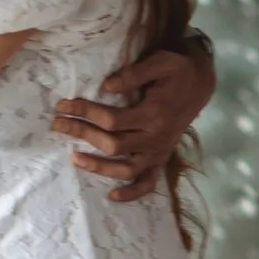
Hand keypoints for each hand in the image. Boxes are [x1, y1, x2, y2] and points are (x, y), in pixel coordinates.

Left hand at [54, 47, 215, 202]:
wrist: (201, 85)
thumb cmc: (178, 71)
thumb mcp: (161, 62)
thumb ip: (133, 74)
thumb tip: (106, 87)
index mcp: (155, 114)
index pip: (112, 119)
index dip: (85, 112)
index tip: (63, 105)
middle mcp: (156, 138)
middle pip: (113, 144)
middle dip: (82, 133)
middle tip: (58, 124)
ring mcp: (159, 151)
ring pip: (126, 168)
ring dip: (99, 167)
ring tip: (74, 158)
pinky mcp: (161, 158)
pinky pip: (148, 183)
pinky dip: (132, 192)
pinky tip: (112, 195)